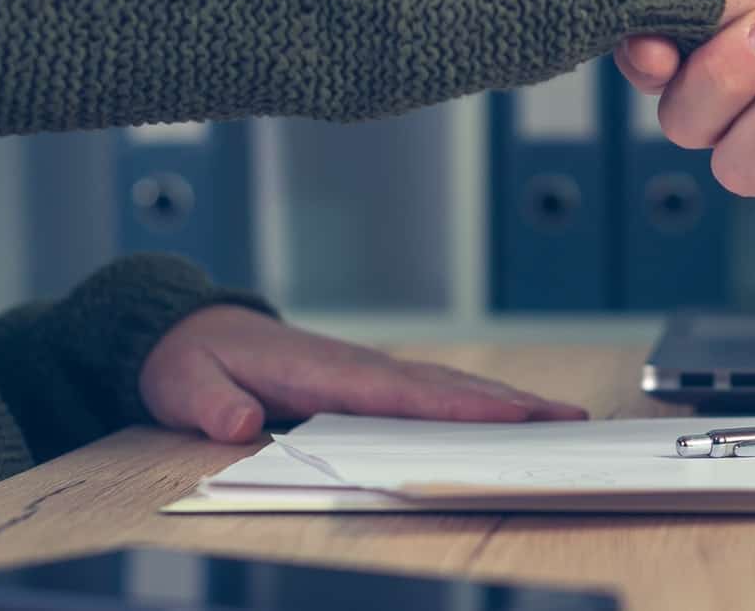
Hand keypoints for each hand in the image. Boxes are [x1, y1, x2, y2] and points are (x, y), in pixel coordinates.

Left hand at [138, 305, 586, 442]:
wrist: (190, 331)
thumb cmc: (192, 360)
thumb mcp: (186, 384)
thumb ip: (213, 404)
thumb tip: (237, 424)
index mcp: (325, 371)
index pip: (403, 393)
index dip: (459, 405)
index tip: (510, 416)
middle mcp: (359, 366)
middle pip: (447, 386)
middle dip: (511, 403)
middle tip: (569, 420)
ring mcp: (369, 370)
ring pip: (449, 385)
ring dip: (506, 401)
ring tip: (560, 417)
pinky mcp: (370, 380)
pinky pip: (434, 391)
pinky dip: (477, 401)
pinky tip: (508, 414)